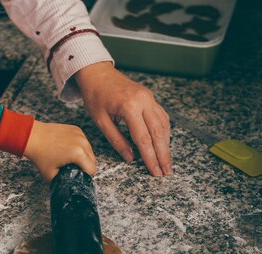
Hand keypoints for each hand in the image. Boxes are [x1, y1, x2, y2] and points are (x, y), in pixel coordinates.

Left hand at [23, 121, 95, 181]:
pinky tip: (69, 149)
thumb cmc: (40, 155)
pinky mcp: (76, 129)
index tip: (79, 176)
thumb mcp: (51, 175)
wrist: (33, 137)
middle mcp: (82, 142)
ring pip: (89, 150)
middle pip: (93, 160)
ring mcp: (80, 134)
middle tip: (74, 168)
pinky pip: (84, 141)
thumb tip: (69, 183)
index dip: (86, 176)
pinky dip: (80, 146)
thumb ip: (63, 181)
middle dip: (86, 166)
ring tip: (71, 158)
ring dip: (84, 156)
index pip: (92, 170)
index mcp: (78, 154)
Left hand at [75, 62, 171, 176]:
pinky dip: (164, 132)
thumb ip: (117, 140)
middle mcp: (144, 101)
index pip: (143, 138)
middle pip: (158, 133)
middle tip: (166, 172)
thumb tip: (130, 158)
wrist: (97, 73)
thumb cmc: (95, 95)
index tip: (154, 171)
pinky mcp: (150, 98)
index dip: (150, 157)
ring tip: (166, 162)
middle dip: (163, 155)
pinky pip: (161, 117)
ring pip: (163, 125)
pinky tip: (163, 144)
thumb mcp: (101, 121)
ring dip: (166, 145)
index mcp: (130, 107)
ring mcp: (149, 98)